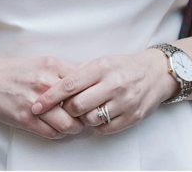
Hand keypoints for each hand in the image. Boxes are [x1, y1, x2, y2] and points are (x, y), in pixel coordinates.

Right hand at [0, 55, 86, 139]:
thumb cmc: (18, 72)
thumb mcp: (44, 63)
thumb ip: (66, 71)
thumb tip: (91, 81)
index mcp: (53, 66)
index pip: (84, 85)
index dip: (92, 95)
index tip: (93, 100)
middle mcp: (46, 83)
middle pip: (79, 106)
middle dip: (86, 115)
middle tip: (87, 116)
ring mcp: (35, 102)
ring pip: (68, 124)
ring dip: (74, 128)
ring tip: (73, 124)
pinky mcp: (26, 119)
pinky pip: (52, 133)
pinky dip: (59, 133)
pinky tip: (57, 127)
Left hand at [31, 50, 177, 134]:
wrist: (156, 73)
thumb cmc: (122, 67)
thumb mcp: (100, 62)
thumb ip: (79, 73)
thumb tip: (52, 86)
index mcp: (102, 67)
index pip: (69, 84)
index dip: (49, 97)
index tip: (35, 105)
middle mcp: (113, 84)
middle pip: (77, 106)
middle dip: (66, 110)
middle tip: (65, 108)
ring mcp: (125, 101)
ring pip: (90, 119)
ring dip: (82, 119)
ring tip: (85, 111)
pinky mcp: (133, 116)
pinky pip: (105, 129)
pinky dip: (97, 126)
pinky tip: (99, 116)